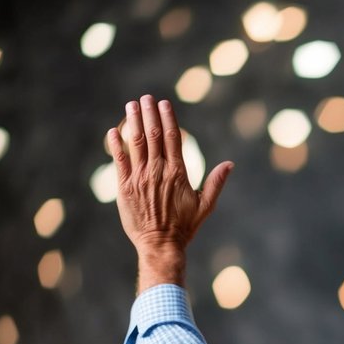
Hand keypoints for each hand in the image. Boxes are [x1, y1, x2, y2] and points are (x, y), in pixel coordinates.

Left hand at [107, 95, 232, 289]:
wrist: (160, 245)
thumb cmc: (185, 227)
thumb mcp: (205, 206)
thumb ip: (216, 182)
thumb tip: (230, 164)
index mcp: (177, 173)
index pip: (172, 138)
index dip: (168, 119)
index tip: (164, 104)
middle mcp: (157, 171)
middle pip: (152, 135)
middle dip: (149, 113)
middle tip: (146, 98)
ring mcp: (139, 178)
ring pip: (135, 143)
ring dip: (132, 122)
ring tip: (131, 105)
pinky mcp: (124, 187)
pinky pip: (119, 160)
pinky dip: (116, 144)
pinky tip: (113, 131)